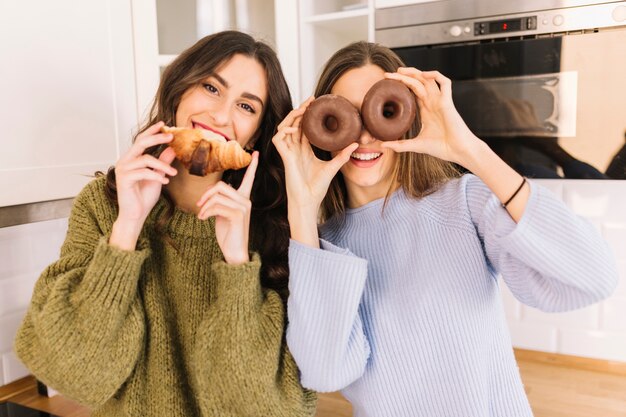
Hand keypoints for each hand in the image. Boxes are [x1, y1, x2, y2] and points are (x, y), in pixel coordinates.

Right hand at [114, 121, 176, 224]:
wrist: (136, 215)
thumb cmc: (144, 197)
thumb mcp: (157, 176)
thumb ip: (162, 162)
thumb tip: (172, 149)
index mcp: (131, 159)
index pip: (140, 140)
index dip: (151, 131)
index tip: (164, 124)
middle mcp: (124, 161)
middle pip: (140, 143)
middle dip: (157, 138)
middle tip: (171, 136)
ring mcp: (123, 169)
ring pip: (146, 159)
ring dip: (163, 165)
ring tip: (173, 173)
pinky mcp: (124, 179)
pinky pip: (143, 172)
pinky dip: (156, 176)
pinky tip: (165, 182)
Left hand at [195, 152, 258, 264]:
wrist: (234, 252)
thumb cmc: (227, 234)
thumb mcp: (222, 214)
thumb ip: (220, 202)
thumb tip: (210, 195)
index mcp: (243, 199)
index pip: (249, 179)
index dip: (253, 166)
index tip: (257, 153)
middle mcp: (246, 201)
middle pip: (221, 186)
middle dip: (206, 194)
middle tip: (199, 205)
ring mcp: (243, 207)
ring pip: (217, 195)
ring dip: (204, 205)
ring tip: (201, 215)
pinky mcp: (238, 215)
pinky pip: (217, 205)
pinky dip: (206, 211)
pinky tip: (203, 219)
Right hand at [272, 98, 357, 216]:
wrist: (309, 201)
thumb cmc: (317, 188)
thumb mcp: (332, 167)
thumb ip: (342, 155)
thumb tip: (356, 144)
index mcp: (304, 150)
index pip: (304, 127)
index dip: (307, 115)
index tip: (317, 104)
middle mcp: (295, 149)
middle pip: (294, 123)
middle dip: (300, 110)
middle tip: (311, 100)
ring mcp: (288, 152)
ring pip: (284, 127)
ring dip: (292, 116)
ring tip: (303, 109)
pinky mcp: (284, 157)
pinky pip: (278, 139)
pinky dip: (284, 131)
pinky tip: (295, 127)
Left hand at [381, 68, 482, 168]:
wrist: (458, 151)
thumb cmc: (441, 148)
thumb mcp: (416, 145)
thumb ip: (400, 145)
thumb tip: (382, 146)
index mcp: (426, 109)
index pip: (413, 90)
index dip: (402, 84)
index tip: (387, 83)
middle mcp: (433, 102)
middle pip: (418, 82)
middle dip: (404, 76)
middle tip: (389, 75)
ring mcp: (440, 101)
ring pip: (428, 79)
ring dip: (415, 72)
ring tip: (400, 71)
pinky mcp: (448, 102)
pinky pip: (445, 83)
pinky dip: (436, 76)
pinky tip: (424, 74)